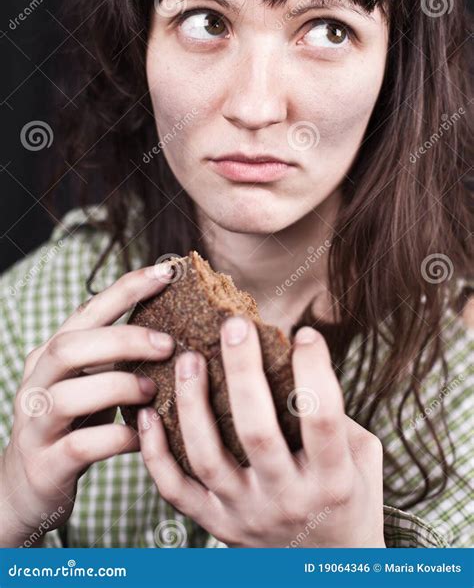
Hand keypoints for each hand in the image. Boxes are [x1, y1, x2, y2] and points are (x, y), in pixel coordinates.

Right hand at [0, 263, 175, 546]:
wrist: (28, 488)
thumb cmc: (74, 425)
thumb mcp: (91, 382)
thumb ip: (117, 355)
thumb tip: (179, 324)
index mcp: (51, 355)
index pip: (87, 311)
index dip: (126, 289)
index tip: (166, 272)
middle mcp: (37, 383)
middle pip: (70, 346)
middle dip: (123, 339)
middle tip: (168, 345)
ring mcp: (37, 424)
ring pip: (69, 395)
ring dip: (119, 388)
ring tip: (154, 391)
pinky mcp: (46, 464)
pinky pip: (81, 446)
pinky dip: (119, 438)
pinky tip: (145, 438)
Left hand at [138, 317, 385, 547]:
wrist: (325, 572)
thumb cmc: (348, 500)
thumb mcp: (361, 460)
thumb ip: (335, 416)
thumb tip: (292, 357)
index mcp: (332, 481)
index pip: (323, 420)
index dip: (314, 372)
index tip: (304, 334)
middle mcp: (287, 500)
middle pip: (256, 432)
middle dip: (243, 372)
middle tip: (234, 326)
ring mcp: (245, 515)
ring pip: (207, 457)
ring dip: (193, 403)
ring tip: (188, 358)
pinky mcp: (214, 523)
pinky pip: (175, 489)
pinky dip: (154, 451)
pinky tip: (148, 412)